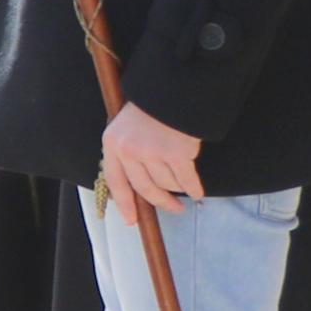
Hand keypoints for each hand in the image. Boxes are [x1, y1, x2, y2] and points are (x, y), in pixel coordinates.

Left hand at [98, 102, 206, 223]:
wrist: (172, 90)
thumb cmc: (150, 109)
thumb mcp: (126, 128)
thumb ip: (127, 154)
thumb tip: (137, 188)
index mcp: (113, 144)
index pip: (116, 181)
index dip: (124, 203)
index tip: (131, 220)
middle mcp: (130, 151)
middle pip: (145, 188)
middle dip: (161, 202)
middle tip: (174, 209)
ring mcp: (153, 153)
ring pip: (166, 183)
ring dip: (178, 187)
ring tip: (185, 184)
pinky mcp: (176, 154)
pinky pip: (186, 180)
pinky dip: (193, 188)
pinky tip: (197, 191)